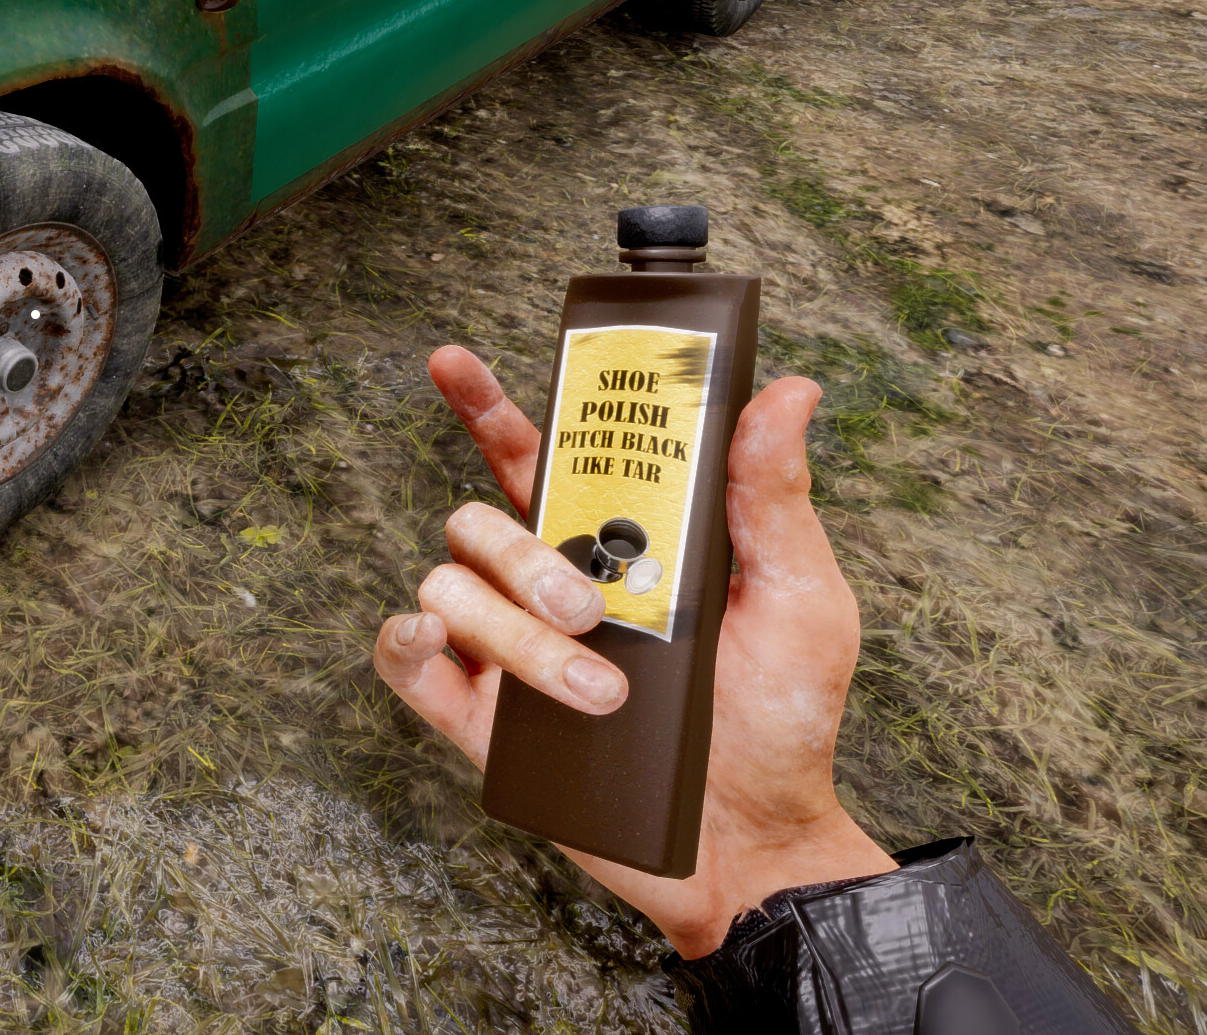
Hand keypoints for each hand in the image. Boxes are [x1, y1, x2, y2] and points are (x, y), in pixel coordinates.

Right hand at [375, 346, 896, 958]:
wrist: (756, 845)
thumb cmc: (785, 721)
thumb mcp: (799, 598)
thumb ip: (771, 499)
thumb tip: (790, 392)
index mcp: (613, 542)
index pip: (534, 455)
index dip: (486, 405)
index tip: (450, 362)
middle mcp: (547, 585)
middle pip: (478, 518)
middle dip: (523, 555)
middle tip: (592, 610)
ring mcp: (508, 652)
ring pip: (450, 587)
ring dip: (516, 635)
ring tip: (597, 695)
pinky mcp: (482, 722)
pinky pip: (407, 659)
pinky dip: (412, 644)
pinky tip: (453, 655)